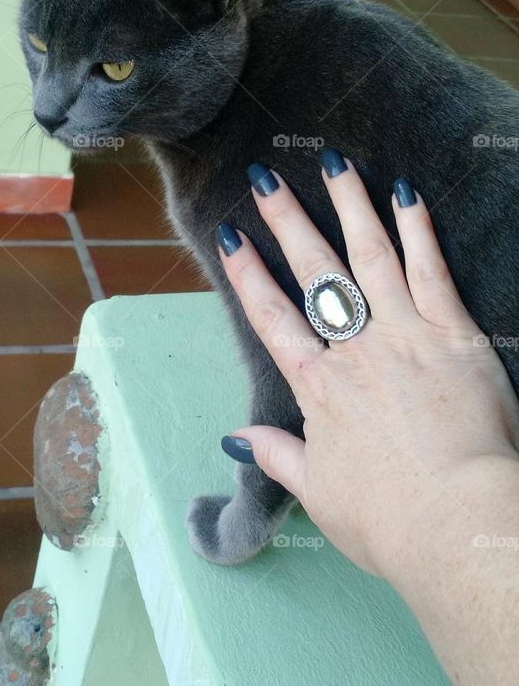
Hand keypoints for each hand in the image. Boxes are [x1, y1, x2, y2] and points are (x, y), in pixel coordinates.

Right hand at [219, 158, 518, 579]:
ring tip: (336, 164)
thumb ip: (279, 456)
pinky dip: (418, 230)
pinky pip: (432, 270)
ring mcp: (406, 335)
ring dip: (351, 207)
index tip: (230, 236)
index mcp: (318, 388)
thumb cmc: (387, 520)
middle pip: (315, 272)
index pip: (272, 317)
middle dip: (288, 221)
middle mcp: (355, 350)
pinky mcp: (454, 335)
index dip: (248, 274)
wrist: (455, 521)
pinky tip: (407, 194)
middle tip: (268, 179)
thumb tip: (237, 440)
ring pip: (371, 256)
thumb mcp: (319, 492)